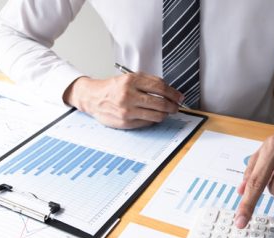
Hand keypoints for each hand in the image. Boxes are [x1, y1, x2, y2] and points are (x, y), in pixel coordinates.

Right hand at [63, 73, 183, 128]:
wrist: (93, 98)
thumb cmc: (113, 88)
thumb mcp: (129, 78)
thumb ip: (148, 82)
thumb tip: (169, 91)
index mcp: (131, 81)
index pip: (160, 87)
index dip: (173, 93)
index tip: (179, 96)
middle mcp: (129, 95)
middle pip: (161, 103)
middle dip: (172, 106)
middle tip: (176, 106)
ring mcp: (127, 110)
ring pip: (156, 115)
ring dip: (165, 114)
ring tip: (166, 112)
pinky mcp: (126, 122)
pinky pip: (147, 123)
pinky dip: (153, 119)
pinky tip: (152, 116)